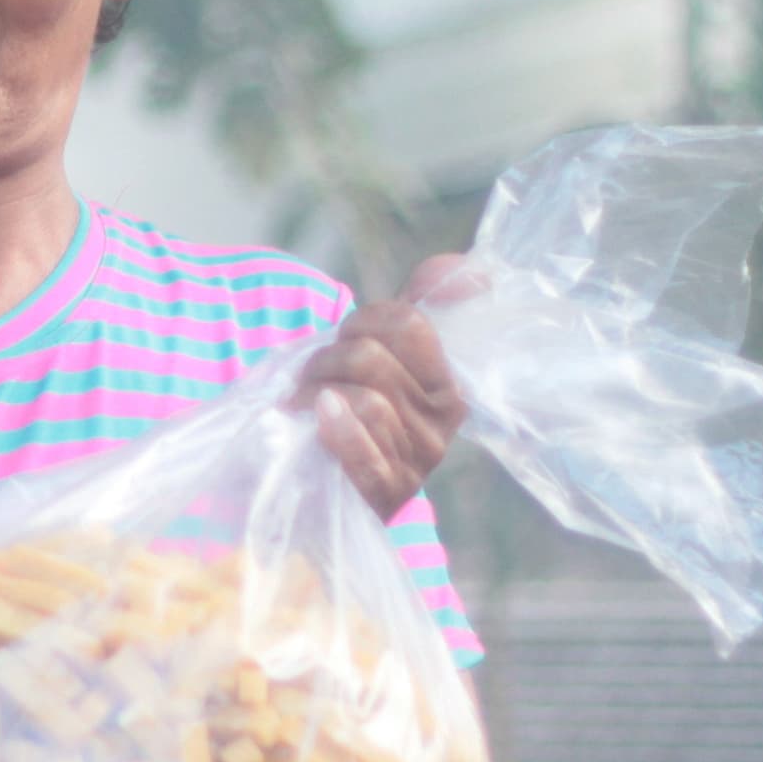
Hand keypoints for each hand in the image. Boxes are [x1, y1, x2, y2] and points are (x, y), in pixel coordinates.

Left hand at [299, 255, 477, 516]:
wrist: (339, 488)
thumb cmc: (366, 412)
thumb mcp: (395, 362)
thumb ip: (418, 310)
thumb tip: (460, 267)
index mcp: (451, 381)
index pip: (409, 323)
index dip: (364, 320)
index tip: (346, 337)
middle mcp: (443, 421)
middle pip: (373, 358)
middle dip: (328, 357)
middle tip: (312, 373)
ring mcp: (418, 460)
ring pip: (362, 398)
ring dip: (315, 392)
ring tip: (302, 400)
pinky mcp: (387, 494)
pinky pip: (362, 451)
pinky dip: (338, 430)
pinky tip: (320, 417)